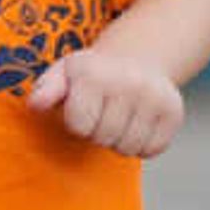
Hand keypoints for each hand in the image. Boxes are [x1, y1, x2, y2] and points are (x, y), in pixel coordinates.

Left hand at [27, 46, 184, 157]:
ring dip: (119, 142)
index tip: (82, 110)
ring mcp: (155, 98)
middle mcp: (129, 82)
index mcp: (95, 74)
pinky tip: (136, 124)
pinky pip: (152, 150)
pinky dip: (142, 145)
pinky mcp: (174, 113)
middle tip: (102, 115)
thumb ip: (46, 90)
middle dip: (97, 133)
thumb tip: (35, 104)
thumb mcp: (63, 74)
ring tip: (118, 119)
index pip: (80, 126)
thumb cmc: (91, 75)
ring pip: (129, 148)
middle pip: (104, 138)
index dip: (77, 124)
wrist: (137, 60)